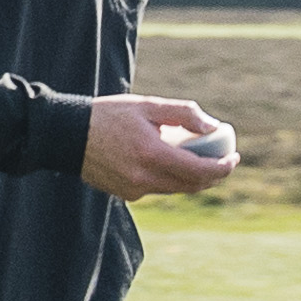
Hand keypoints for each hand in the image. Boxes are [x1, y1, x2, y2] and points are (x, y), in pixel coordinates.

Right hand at [83, 95, 242, 199]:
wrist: (66, 135)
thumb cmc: (108, 115)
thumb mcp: (147, 105)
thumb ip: (183, 114)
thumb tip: (213, 127)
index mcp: (152, 154)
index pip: (200, 170)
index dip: (223, 167)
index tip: (235, 158)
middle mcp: (144, 177)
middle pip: (192, 185)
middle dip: (213, 175)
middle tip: (223, 160)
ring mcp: (134, 189)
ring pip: (176, 189)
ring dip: (193, 178)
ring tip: (199, 159)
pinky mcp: (126, 194)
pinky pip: (157, 189)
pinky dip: (169, 178)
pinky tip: (168, 162)